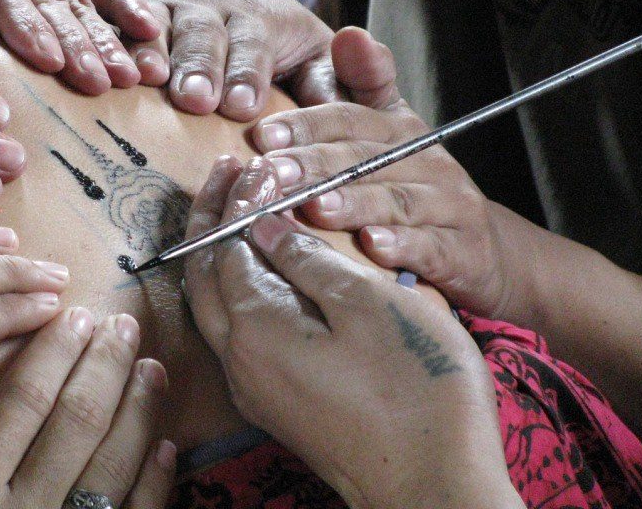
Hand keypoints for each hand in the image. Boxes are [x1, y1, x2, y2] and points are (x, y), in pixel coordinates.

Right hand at [0, 310, 174, 508]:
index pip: (25, 398)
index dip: (56, 352)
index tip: (75, 314)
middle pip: (78, 420)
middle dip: (106, 366)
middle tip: (125, 325)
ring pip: (114, 463)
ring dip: (140, 411)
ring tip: (153, 368)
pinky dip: (155, 481)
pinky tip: (167, 445)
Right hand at [122, 0, 339, 119]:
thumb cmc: (272, 39)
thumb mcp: (315, 53)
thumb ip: (341, 80)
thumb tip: (363, 109)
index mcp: (261, 20)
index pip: (256, 44)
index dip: (249, 73)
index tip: (244, 106)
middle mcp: (212, 9)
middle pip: (206, 34)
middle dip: (202, 66)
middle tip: (199, 100)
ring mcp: (167, 8)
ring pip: (158, 25)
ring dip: (154, 51)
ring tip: (151, 81)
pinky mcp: (130, 12)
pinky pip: (115, 21)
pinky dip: (111, 38)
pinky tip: (108, 63)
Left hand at [182, 157, 520, 508]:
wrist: (438, 486)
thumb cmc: (415, 391)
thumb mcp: (368, 304)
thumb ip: (307, 260)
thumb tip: (262, 225)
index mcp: (255, 330)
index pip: (222, 246)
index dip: (236, 201)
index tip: (253, 165)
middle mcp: (240, 362)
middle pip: (203, 275)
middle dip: (210, 220)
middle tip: (231, 175)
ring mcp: (257, 387)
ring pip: (217, 305)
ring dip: (224, 253)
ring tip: (247, 213)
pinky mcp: (280, 402)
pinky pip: (240, 330)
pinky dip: (244, 287)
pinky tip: (273, 271)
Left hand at [250, 33, 528, 322]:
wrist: (482, 249)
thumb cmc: (417, 185)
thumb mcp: (394, 131)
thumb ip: (366, 84)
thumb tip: (347, 33)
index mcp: (402, 130)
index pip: (352, 120)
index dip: (308, 125)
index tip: (262, 134)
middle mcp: (429, 162)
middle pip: (367, 159)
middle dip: (316, 165)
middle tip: (271, 175)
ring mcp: (450, 206)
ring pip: (396, 202)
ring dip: (353, 204)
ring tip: (314, 208)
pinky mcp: (463, 251)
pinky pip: (430, 247)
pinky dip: (402, 246)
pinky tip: (371, 247)